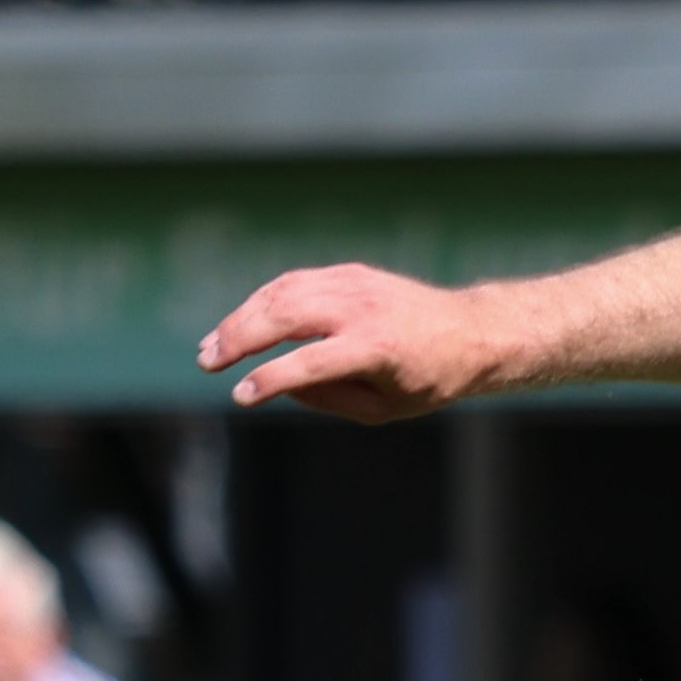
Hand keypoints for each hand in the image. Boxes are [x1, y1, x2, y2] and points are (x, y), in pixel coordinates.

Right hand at [198, 264, 513, 420]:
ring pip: (282, 294)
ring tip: (213, 347)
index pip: (310, 363)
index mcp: (377, 347)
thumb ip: (331, 399)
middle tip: (208, 362)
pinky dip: (262, 301)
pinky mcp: (349, 273)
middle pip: (285, 317)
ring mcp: (354, 284)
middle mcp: (363, 309)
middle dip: (239, 339)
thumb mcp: (385, 407)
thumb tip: (280, 384)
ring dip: (241, 318)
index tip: (242, 394)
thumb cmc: (430, 379)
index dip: (271, 380)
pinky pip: (294, 283)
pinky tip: (242, 322)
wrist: (472, 331)